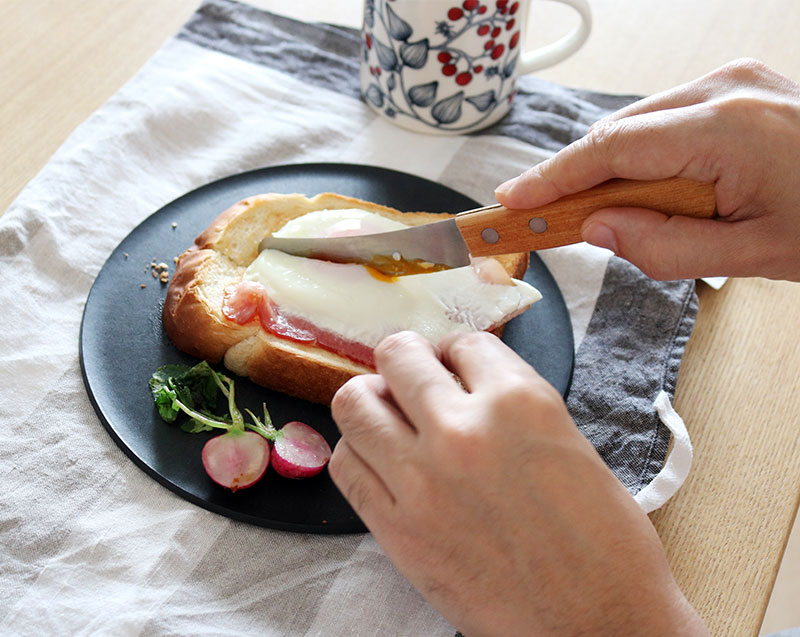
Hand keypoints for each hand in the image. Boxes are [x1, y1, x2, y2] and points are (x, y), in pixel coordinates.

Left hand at [329, 331, 705, 635]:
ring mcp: (422, 480)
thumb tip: (463, 380)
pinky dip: (357, 453)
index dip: (457, 352)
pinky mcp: (396, 529)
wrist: (598, 624)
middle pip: (397, 355)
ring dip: (372, 400)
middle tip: (413, 379)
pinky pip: (345, 465)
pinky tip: (380, 460)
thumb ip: (510, 403)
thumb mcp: (568, 443)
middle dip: (406, 360)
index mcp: (520, 402)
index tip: (454, 366)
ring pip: (354, 402)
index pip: (463, 343)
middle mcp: (464, 430)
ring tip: (390, 416)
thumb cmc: (603, 541)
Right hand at [495, 58, 799, 281]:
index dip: (554, 176)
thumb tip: (598, 231)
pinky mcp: (739, 85)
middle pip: (619, 134)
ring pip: (640, 125)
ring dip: (617, 171)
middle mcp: (727, 88)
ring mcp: (735, 80)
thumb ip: (664, 248)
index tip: (514, 200)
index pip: (612, 150)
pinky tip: (656, 190)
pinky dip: (648, 157)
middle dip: (580, 179)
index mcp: (729, 129)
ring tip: (621, 217)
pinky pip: (668, 119)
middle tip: (551, 221)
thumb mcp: (751, 257)